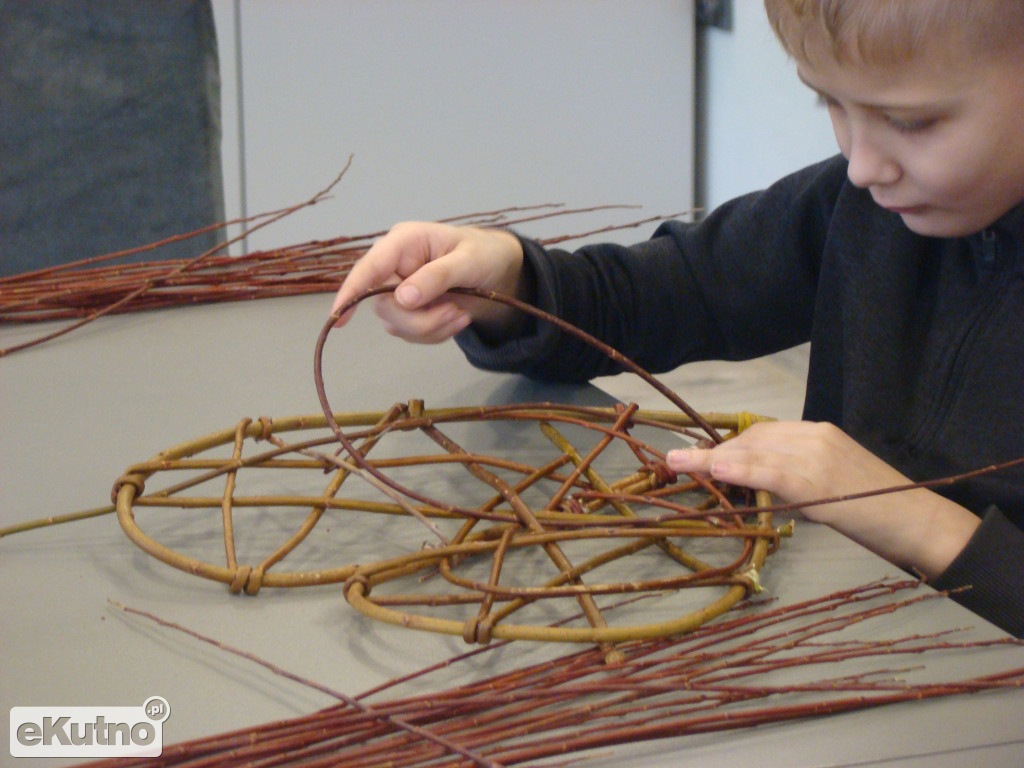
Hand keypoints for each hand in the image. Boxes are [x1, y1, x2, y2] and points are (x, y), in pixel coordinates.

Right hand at [330, 222, 525, 343]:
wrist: (498, 270)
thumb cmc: (483, 253)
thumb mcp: (469, 260)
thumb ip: (437, 276)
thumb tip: (403, 298)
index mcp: (404, 242)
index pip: (369, 268)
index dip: (351, 292)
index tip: (339, 317)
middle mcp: (394, 266)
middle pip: (383, 305)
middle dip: (420, 319)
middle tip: (456, 312)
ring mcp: (398, 290)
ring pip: (396, 324)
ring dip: (432, 327)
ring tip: (462, 313)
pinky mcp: (407, 310)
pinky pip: (411, 333)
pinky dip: (436, 333)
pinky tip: (456, 318)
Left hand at [666, 420, 979, 578]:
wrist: (919, 521)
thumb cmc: (876, 508)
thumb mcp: (830, 483)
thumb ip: (796, 478)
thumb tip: (756, 488)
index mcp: (818, 433)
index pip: (762, 433)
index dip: (727, 446)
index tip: (699, 456)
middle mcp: (815, 436)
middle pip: (752, 439)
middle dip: (713, 452)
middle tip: (681, 463)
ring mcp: (817, 456)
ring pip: (754, 452)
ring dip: (710, 460)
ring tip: (678, 464)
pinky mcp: (819, 481)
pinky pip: (770, 472)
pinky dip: (738, 470)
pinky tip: (713, 470)